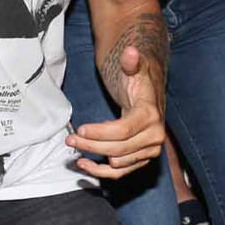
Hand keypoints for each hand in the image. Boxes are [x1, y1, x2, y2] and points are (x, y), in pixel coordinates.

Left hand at [67, 45, 166, 178]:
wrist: (147, 95)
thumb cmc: (137, 81)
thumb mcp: (134, 68)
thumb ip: (131, 61)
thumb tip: (130, 51)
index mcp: (151, 116)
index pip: (123, 131)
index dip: (100, 133)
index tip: (80, 129)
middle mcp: (154, 137)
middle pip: (118, 150)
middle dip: (91, 145)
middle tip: (70, 139)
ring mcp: (148, 151)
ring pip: (117, 164)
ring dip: (94, 157)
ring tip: (75, 147)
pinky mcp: (140, 160)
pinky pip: (120, 173)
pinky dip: (101, 172)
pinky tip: (85, 164)